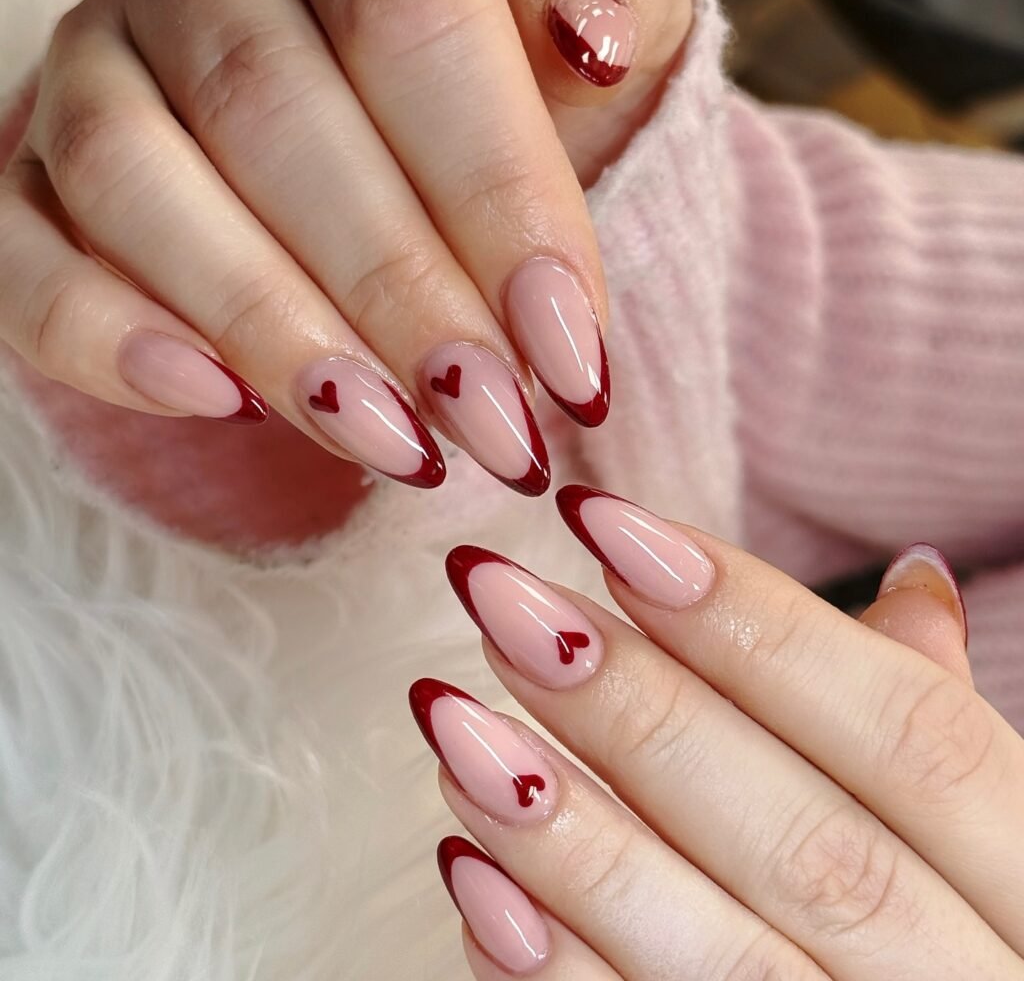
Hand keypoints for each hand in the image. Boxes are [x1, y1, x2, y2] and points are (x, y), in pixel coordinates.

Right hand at [0, 0, 690, 495]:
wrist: (390, 116)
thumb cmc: (502, 79)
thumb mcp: (576, 28)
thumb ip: (594, 2)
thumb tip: (589, 33)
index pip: (409, 20)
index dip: (496, 200)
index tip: (572, 358)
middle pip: (270, 111)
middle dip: (396, 296)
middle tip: (492, 428)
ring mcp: (100, 67)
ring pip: (132, 178)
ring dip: (267, 331)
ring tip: (388, 443)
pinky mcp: (36, 177)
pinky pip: (18, 250)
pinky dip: (101, 334)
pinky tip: (214, 401)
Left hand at [412, 487, 1023, 977]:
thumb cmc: (960, 933)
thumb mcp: (995, 839)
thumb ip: (935, 721)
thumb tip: (909, 572)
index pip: (916, 735)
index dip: (760, 620)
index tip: (606, 526)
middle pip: (808, 843)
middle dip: (640, 710)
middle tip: (502, 602)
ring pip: (723, 962)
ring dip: (571, 838)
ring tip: (453, 720)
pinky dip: (556, 976)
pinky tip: (468, 874)